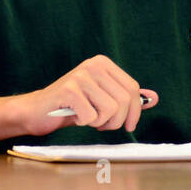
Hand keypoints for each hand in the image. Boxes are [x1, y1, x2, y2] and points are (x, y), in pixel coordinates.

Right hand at [10, 55, 157, 136]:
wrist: (36, 111)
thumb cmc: (72, 106)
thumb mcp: (102, 99)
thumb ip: (127, 98)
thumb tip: (154, 98)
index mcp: (104, 64)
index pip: (133, 89)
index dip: (134, 112)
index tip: (128, 125)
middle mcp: (93, 65)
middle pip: (124, 100)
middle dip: (116, 121)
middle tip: (102, 125)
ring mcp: (80, 76)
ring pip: (110, 110)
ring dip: (100, 123)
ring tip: (87, 118)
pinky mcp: (69, 90)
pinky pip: (91, 116)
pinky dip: (85, 122)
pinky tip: (74, 116)